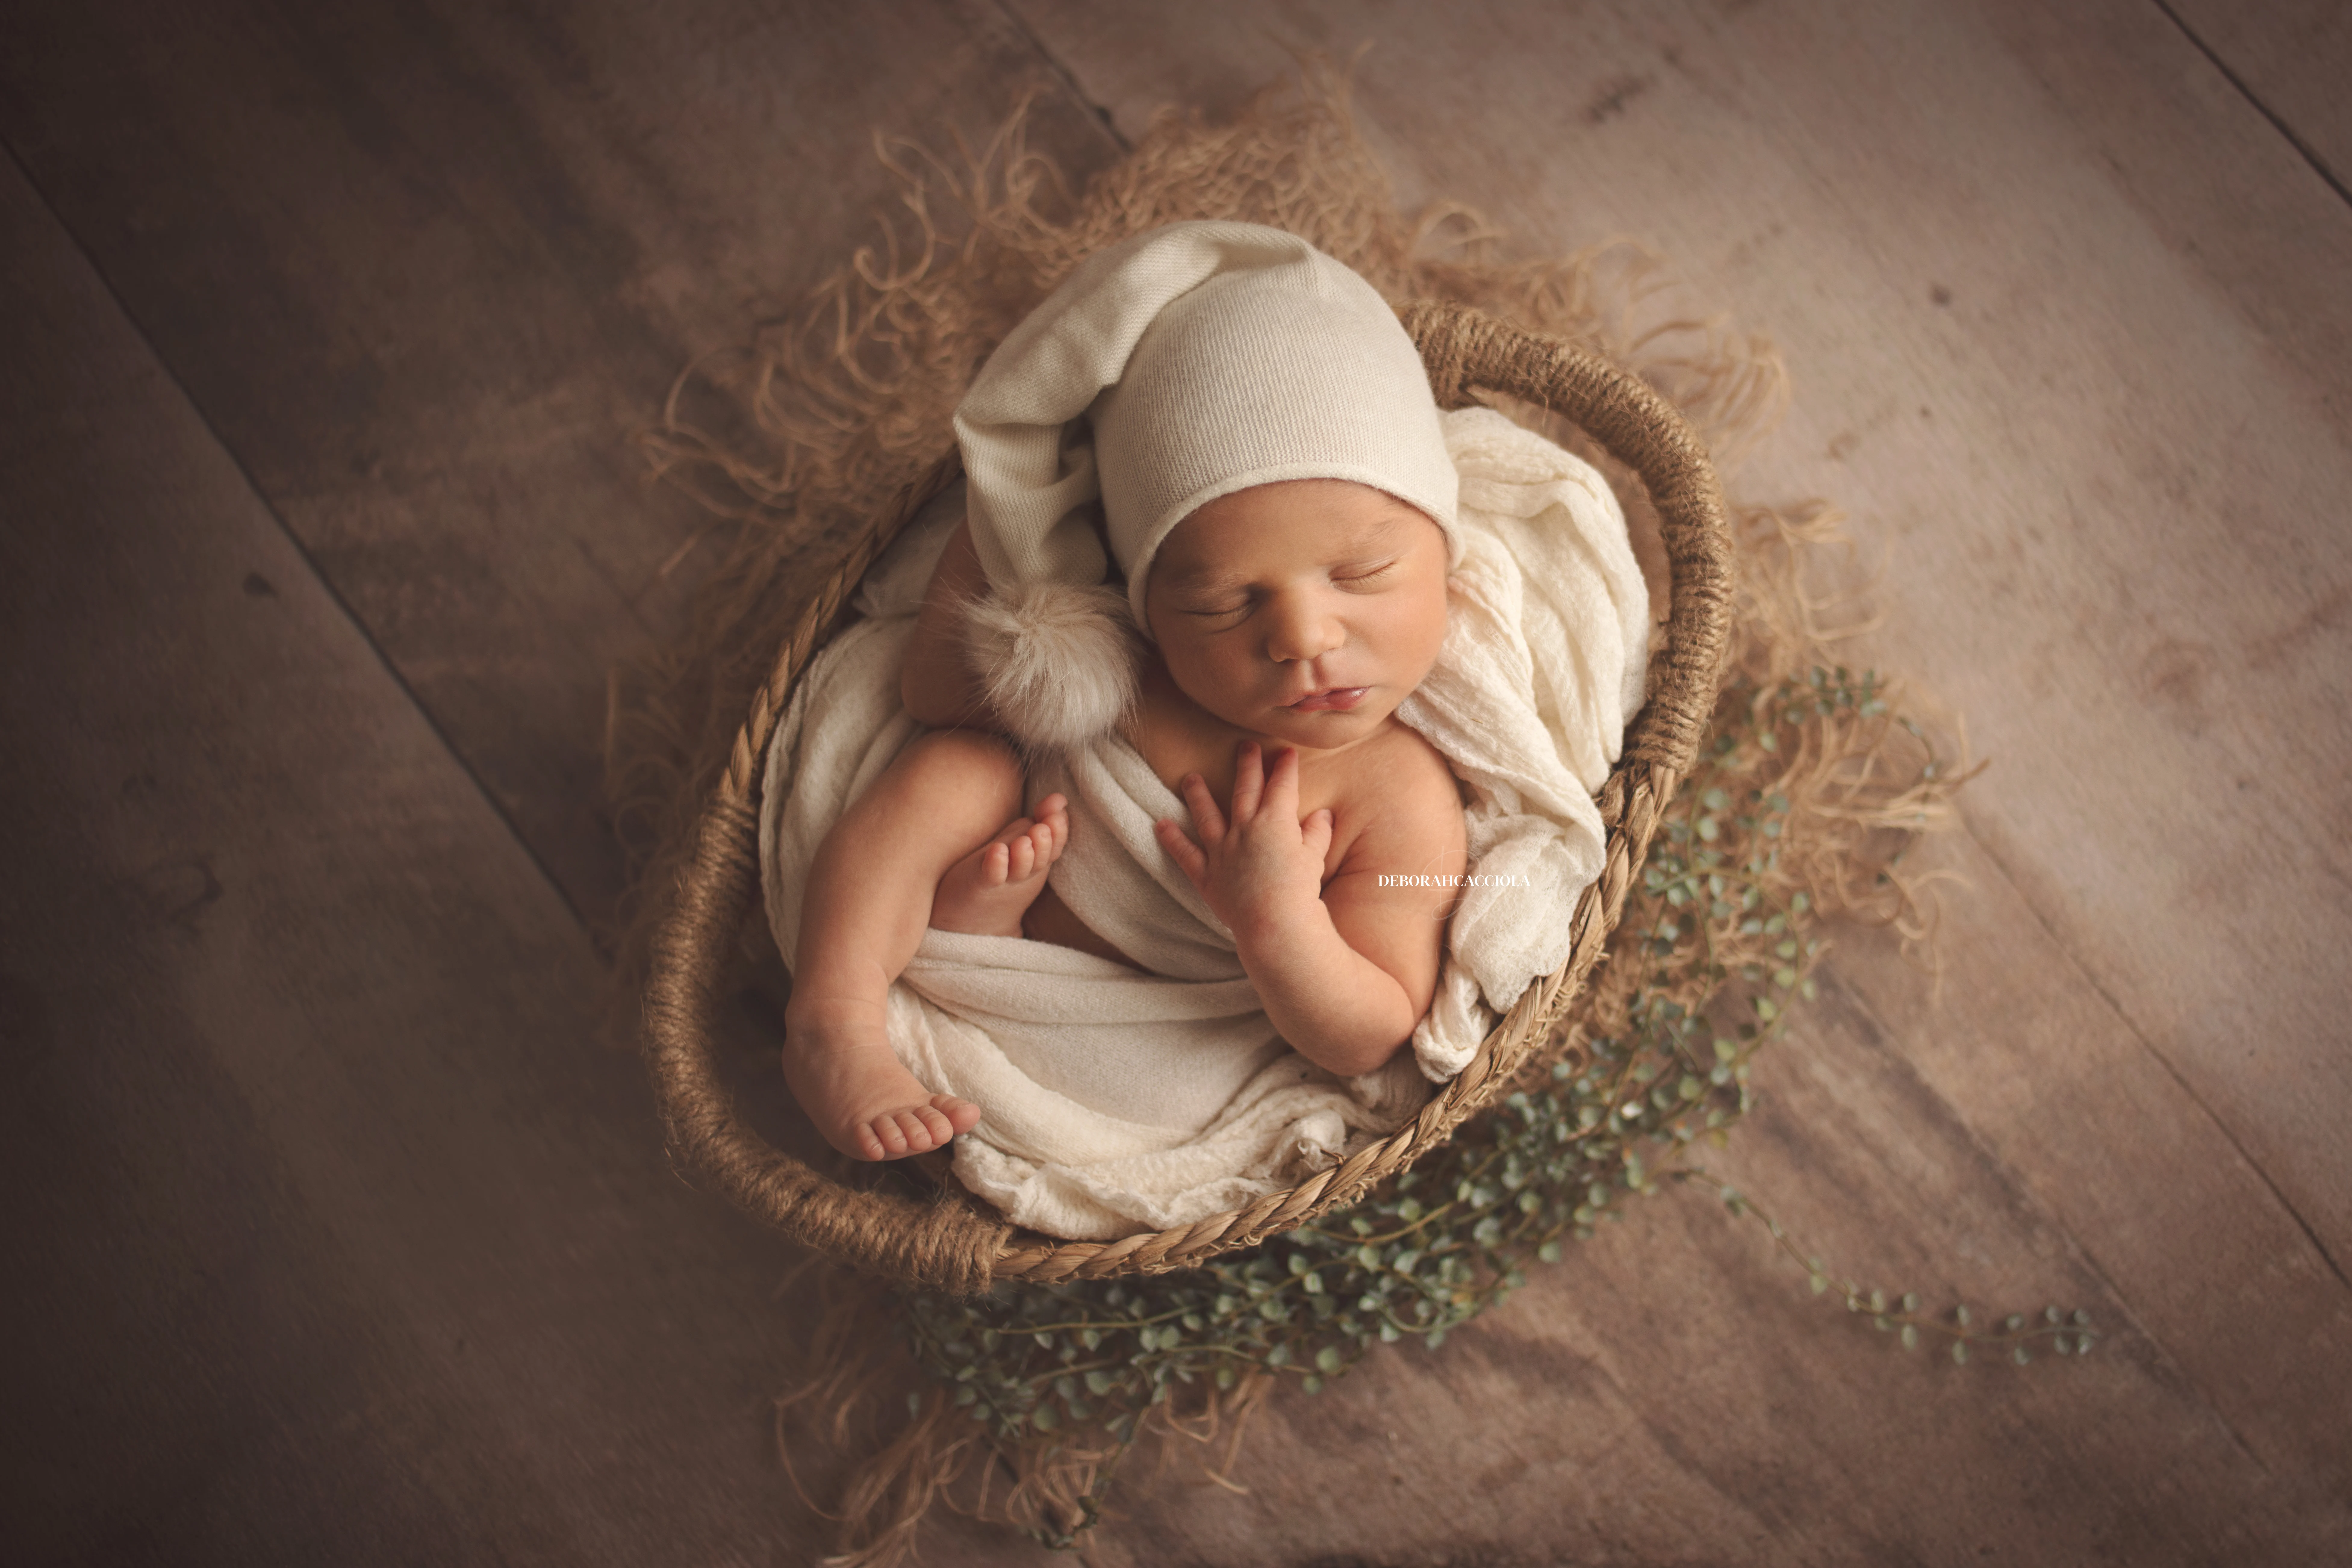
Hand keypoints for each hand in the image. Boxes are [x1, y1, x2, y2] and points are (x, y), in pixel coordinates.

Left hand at [1154, 741, 1333, 940]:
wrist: (1275, 923)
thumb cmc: (1299, 890)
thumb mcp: (1314, 857)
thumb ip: (1317, 833)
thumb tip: (1323, 815)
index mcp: (1275, 822)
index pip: (1281, 786)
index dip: (1284, 767)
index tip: (1285, 752)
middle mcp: (1245, 829)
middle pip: (1244, 790)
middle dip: (1247, 765)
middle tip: (1244, 745)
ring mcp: (1222, 851)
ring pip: (1207, 815)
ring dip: (1198, 794)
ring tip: (1190, 777)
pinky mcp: (1207, 875)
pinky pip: (1186, 854)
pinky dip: (1172, 839)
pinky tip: (1160, 825)